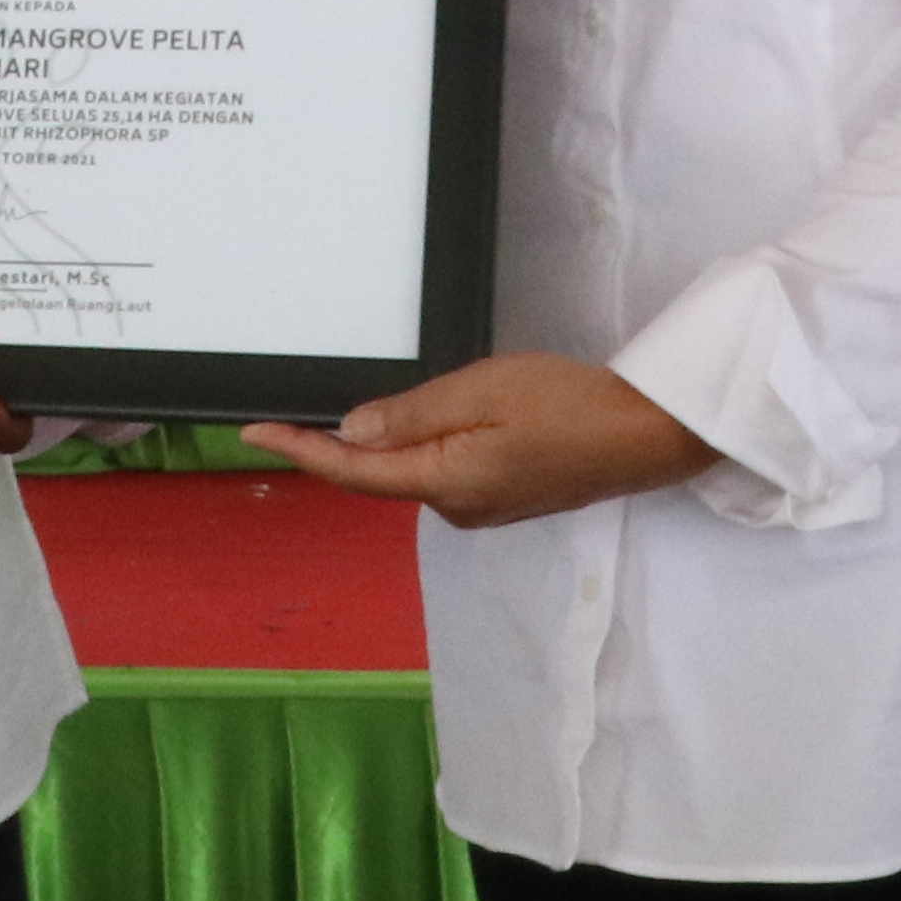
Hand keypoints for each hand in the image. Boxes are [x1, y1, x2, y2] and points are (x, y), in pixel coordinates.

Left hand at [241, 351, 715, 528]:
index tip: (251, 433)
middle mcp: (457, 508)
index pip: (353, 470)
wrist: (648, 433)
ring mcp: (484, 507)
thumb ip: (412, 415)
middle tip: (329, 395)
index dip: (299, 450)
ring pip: (417, 469)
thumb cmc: (569, 405)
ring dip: (400, 439)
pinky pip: (447, 469)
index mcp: (444, 484)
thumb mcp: (482, 392)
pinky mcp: (506, 496)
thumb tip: (351, 432)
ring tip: (415, 394)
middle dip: (350, 439)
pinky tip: (455, 414)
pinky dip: (433, 443)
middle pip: (383, 472)